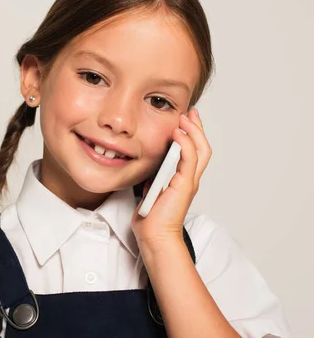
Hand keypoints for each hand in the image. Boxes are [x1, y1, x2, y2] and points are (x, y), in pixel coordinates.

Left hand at [131, 108, 211, 253]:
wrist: (155, 236)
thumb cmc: (152, 219)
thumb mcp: (150, 191)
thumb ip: (153, 178)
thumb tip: (148, 169)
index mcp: (182, 179)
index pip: (193, 151)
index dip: (191, 134)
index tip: (184, 119)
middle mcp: (189, 179)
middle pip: (202, 147)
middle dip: (197, 127)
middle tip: (190, 112)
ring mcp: (189, 181)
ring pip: (200, 150)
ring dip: (194, 131)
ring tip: (185, 118)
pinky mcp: (184, 185)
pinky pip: (189, 159)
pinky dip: (186, 144)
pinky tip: (178, 133)